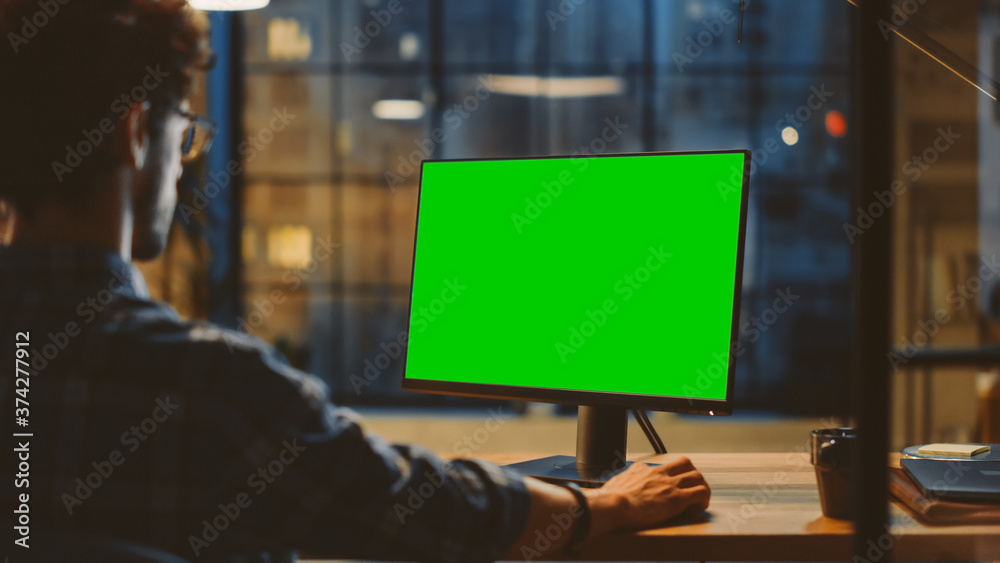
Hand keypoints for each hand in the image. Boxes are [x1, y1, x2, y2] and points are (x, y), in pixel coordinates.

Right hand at [585, 456, 710, 532]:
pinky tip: (694, 511)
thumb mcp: (614, 484)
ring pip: (698, 476)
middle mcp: (659, 473)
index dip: (669, 478)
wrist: (613, 505)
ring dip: (700, 488)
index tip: (668, 490)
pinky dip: (702, 501)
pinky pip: (700, 493)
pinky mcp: (677, 498)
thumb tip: (616, 485)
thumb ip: (621, 482)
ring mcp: (670, 485)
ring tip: (696, 502)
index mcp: (643, 470)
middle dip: (691, 475)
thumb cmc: (610, 500)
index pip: (662, 467)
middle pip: (685, 463)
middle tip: (689, 490)